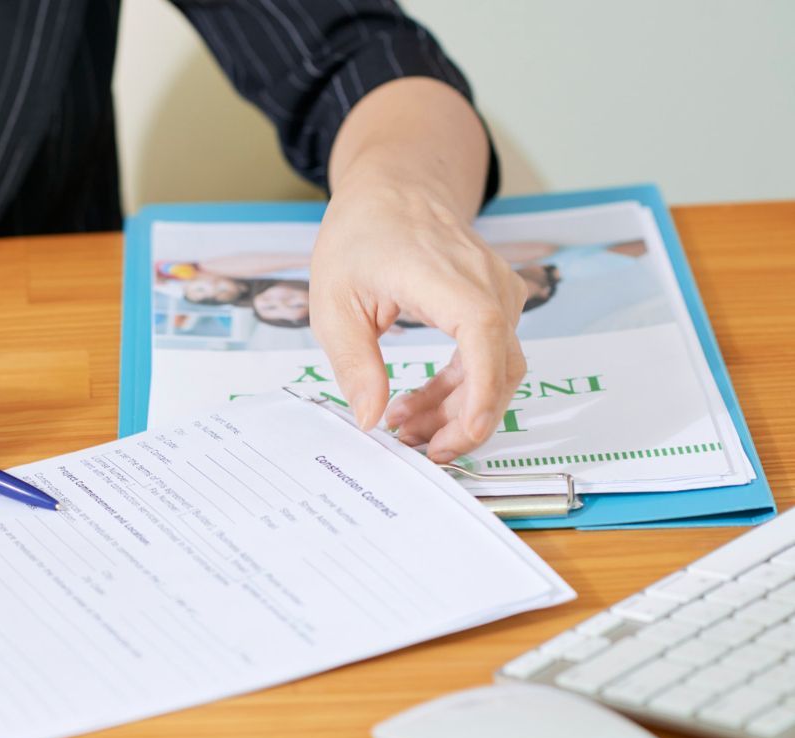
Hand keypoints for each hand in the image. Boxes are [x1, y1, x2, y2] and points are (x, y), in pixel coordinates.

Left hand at [308, 181, 527, 464]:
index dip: (481, 388)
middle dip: (466, 420)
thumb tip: (370, 420)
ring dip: (459, 409)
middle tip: (420, 452)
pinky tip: (417, 405)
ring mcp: (497, 291)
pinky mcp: (495, 303)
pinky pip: (490, 356)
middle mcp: (484, 280)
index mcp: (440, 274)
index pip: (481, 332)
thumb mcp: (333, 305)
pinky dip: (460, 388)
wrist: (392, 189)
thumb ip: (354, 364)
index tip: (468, 432)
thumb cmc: (358, 237)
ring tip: (407, 430)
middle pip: (500, 364)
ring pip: (497, 367)